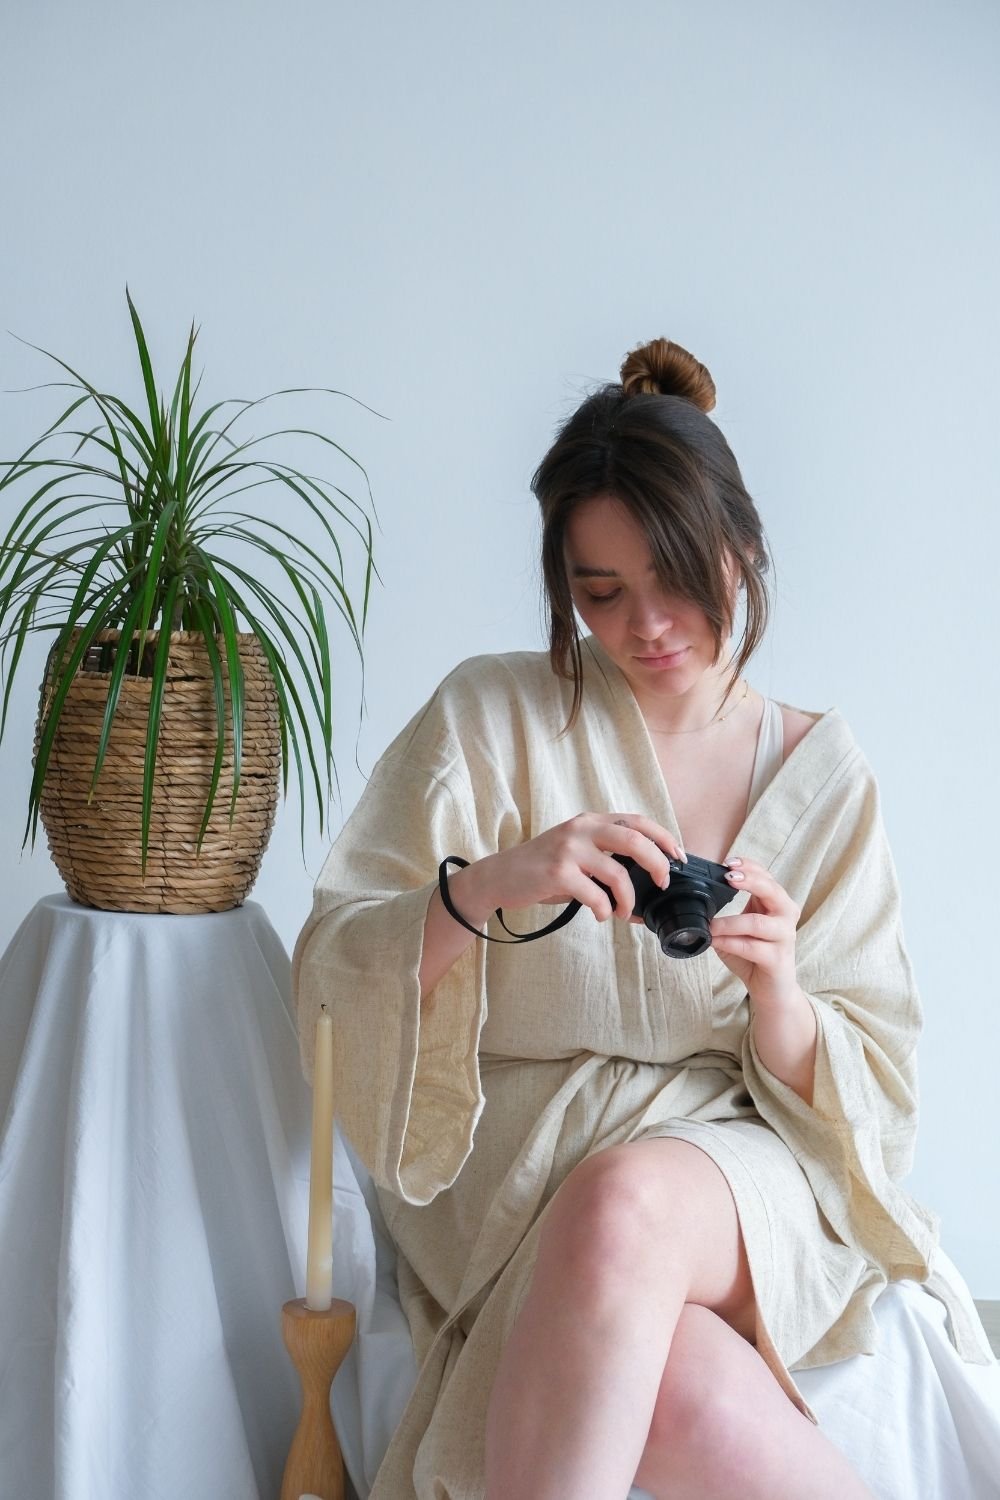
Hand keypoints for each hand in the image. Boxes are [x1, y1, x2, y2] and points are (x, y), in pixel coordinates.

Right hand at [464, 812, 684, 926]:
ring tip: (621, 912)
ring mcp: (568, 849)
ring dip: (627, 899)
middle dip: (657, 864)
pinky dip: (604, 910)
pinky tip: (600, 915)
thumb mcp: (576, 855)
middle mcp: (581, 829)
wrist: (500, 876)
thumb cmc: (542, 869)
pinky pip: (595, 895)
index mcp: (590, 821)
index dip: (663, 837)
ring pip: (618, 873)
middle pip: (635, 840)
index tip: (678, 856)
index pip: (637, 820)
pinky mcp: (557, 872)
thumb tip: (643, 898)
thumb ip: (606, 864)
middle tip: (662, 885)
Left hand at [709, 856, 800, 1007]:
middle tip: (728, 877)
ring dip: (729, 922)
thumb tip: (696, 900)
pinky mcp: (778, 959)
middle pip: (772, 890)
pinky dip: (730, 942)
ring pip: (757, 922)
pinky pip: (751, 947)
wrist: (771, 989)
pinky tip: (716, 941)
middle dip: (749, 880)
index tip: (727, 862)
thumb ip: (727, 912)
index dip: (748, 866)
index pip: (766, 876)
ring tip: (712, 925)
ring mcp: (784, 937)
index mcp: (777, 903)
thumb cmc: (753, 955)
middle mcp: (785, 916)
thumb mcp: (739, 928)